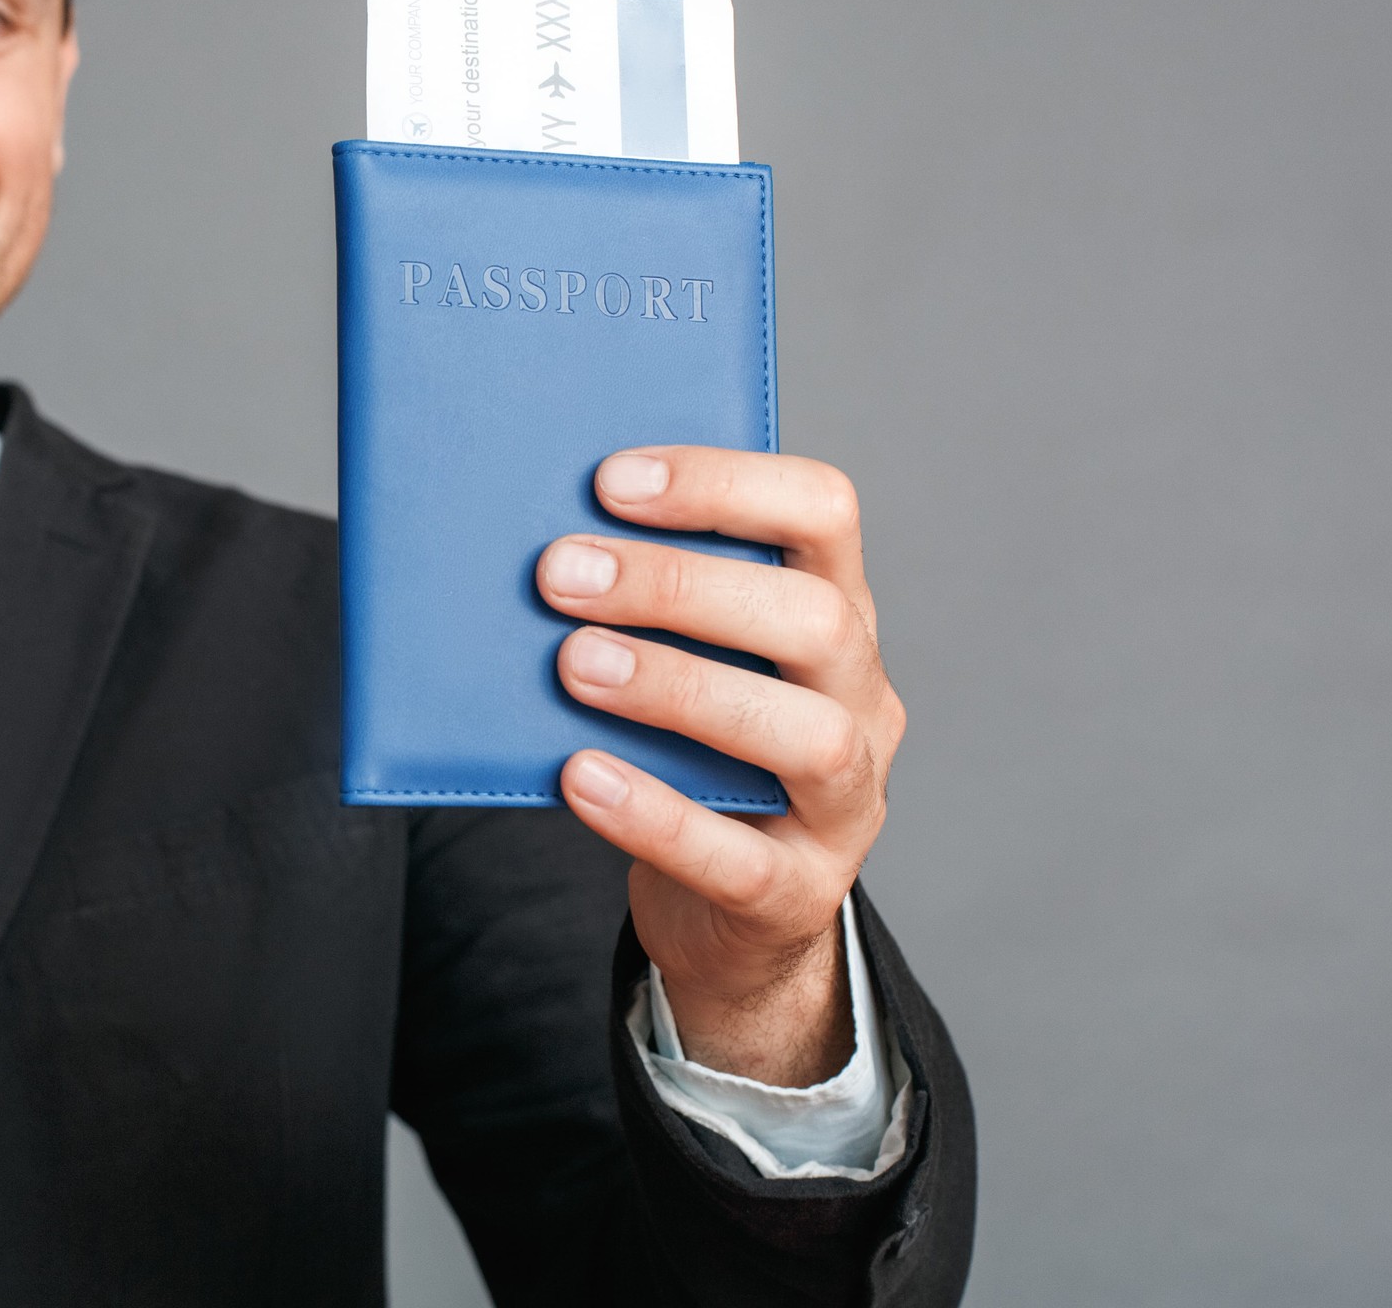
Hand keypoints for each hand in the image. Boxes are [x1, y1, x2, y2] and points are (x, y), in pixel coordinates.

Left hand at [536, 447, 902, 1086]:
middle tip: (558, 575)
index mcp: (836, 611)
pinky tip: (578, 775)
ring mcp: (846, 802)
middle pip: (814, 618)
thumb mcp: (678, 659)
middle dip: (678, 586)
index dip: (723, 483)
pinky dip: (655, 812)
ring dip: (679, 687)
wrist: (724, 910)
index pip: (823, 511)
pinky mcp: (799, 893)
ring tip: (572, 665)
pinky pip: (740, 858)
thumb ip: (637, 604)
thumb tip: (529, 542)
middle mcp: (862, 698)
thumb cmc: (686, 750)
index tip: (609, 480)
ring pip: (806, 735)